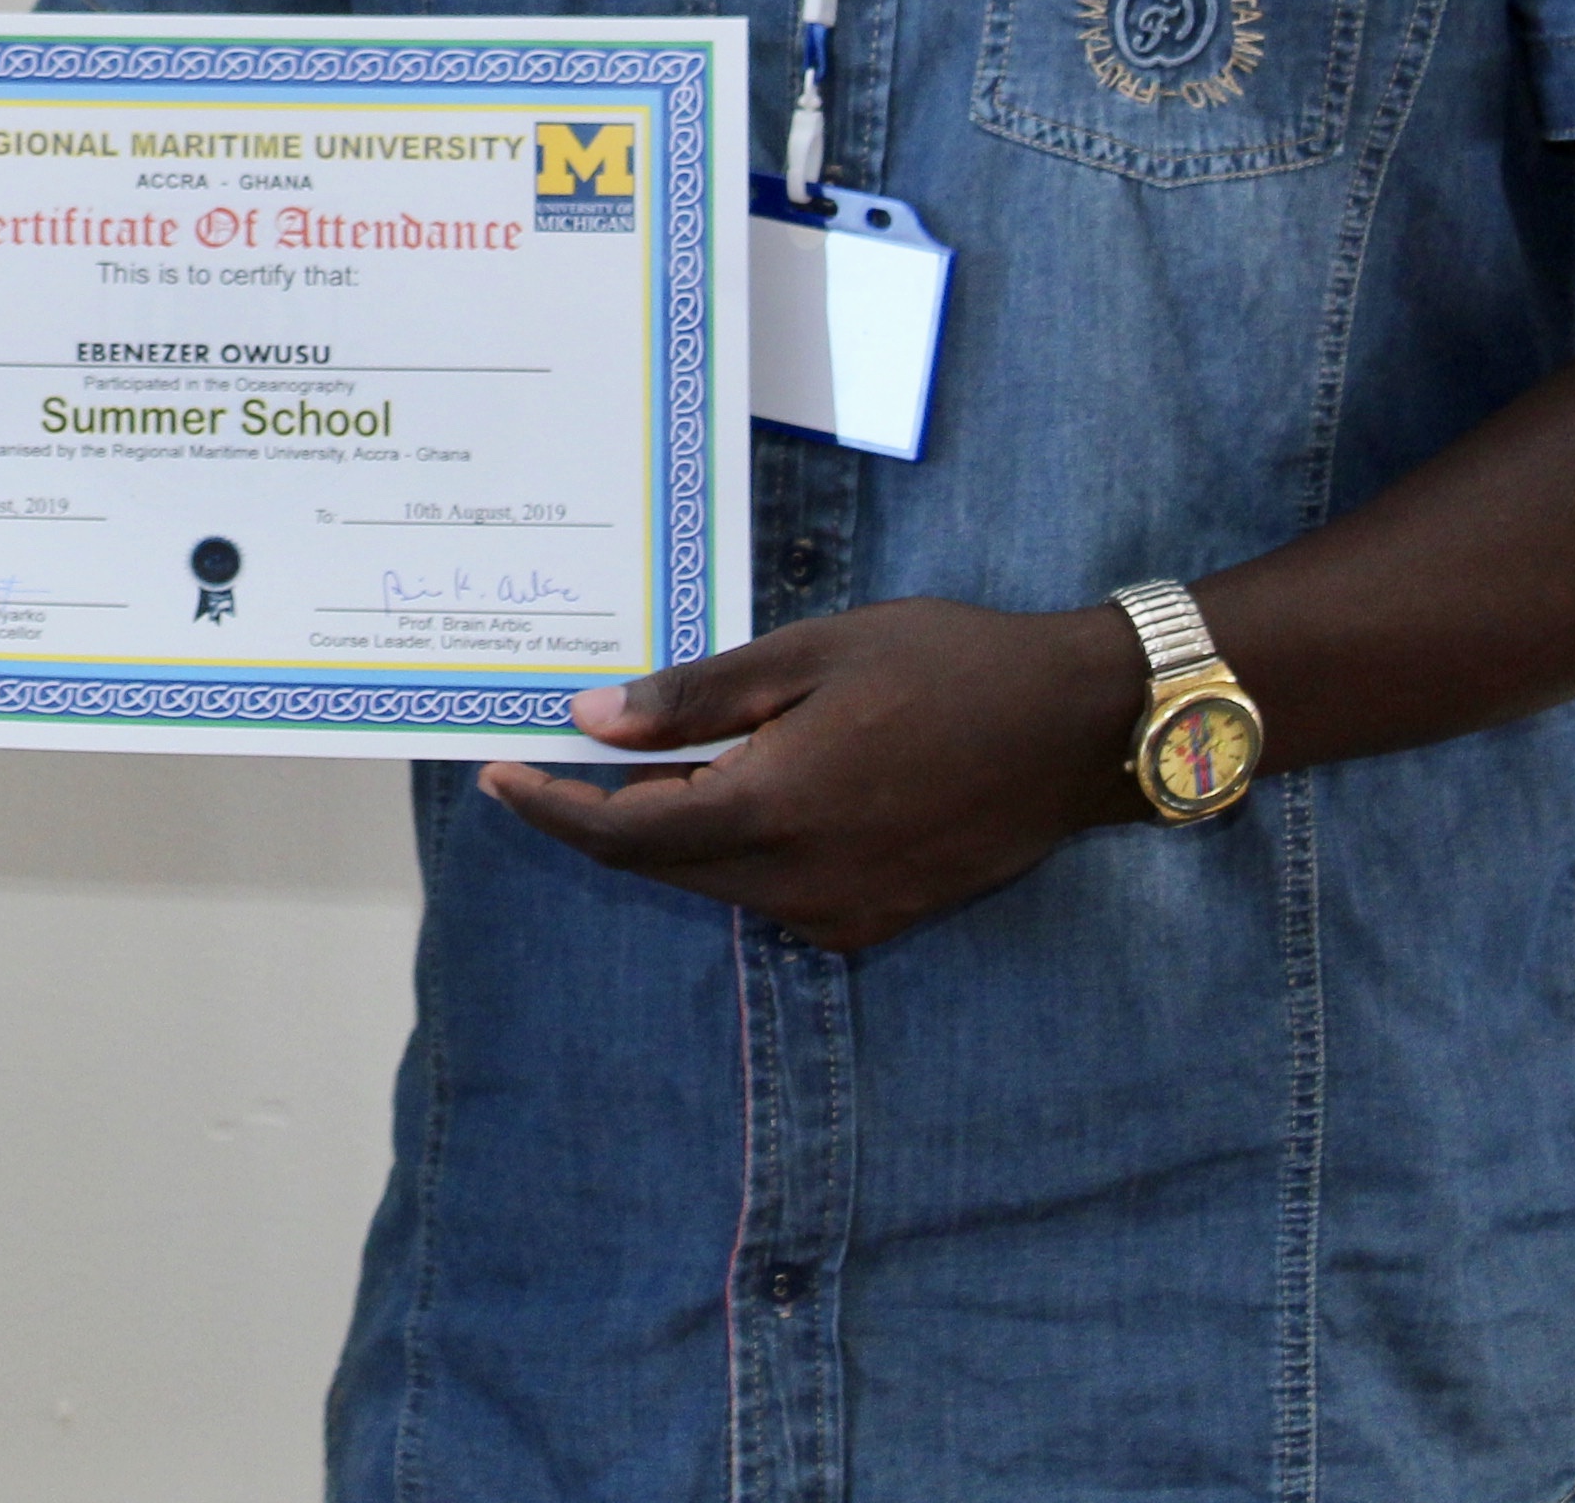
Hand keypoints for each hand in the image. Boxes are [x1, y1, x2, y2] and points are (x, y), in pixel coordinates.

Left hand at [473, 598, 1150, 949]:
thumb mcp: (809, 655)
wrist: (1076, 729)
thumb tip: (591, 723)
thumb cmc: (945, 667)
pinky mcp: (877, 919)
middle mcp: (797, 883)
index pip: (621, 834)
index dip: (550, 811)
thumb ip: (695, 700)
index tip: (497, 777)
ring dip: (666, 835)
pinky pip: (772, 894)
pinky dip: (732, 853)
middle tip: (552, 761)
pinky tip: (736, 793)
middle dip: (598, 819)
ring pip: (714, 884)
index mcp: (771, 811)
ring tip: (639, 770)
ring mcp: (841, 912)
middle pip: (660, 866)